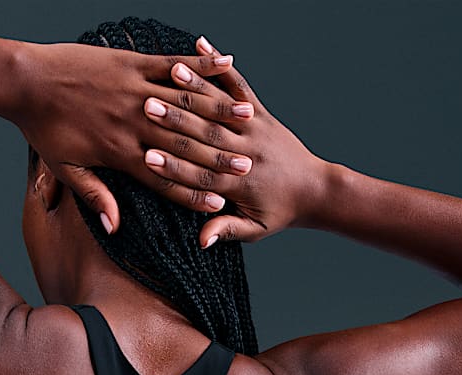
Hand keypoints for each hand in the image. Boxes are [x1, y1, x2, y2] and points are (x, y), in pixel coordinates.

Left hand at [11, 39, 252, 232]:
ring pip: (185, 105)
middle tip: (248, 169)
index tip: (218, 206)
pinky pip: (173, 65)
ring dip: (219, 112)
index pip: (163, 181)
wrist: (25, 82)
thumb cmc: (43, 129)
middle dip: (216, 158)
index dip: (191, 194)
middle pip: (183, 146)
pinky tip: (227, 65)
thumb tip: (114, 227)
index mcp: (119, 154)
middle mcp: (132, 124)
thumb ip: (95, 196)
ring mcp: (134, 91)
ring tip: (248, 121)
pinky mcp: (132, 63)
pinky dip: (201, 66)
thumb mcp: (65, 170)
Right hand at [140, 38, 331, 246]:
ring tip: (171, 72)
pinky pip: (239, 85)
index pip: (200, 174)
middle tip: (146, 108)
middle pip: (206, 135)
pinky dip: (219, 67)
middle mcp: (246, 151)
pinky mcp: (260, 112)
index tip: (145, 156)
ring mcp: (254, 128)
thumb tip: (202, 242)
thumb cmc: (279, 213)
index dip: (172, 165)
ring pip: (221, 106)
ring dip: (196, 87)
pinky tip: (203, 46)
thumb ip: (227, 231)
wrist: (315, 190)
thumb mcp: (254, 230)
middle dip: (175, 121)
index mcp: (239, 184)